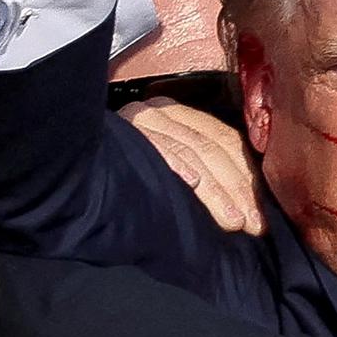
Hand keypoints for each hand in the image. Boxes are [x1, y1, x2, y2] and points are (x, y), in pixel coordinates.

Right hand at [121, 98, 265, 233]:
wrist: (77, 167)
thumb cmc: (132, 173)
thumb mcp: (176, 165)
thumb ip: (206, 170)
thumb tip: (247, 204)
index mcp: (183, 116)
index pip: (226, 142)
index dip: (247, 179)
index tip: (259, 216)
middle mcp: (164, 112)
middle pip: (213, 149)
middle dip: (237, 190)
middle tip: (252, 225)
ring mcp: (144, 119)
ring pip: (193, 151)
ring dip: (215, 190)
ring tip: (233, 220)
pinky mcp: (126, 131)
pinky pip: (158, 147)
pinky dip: (177, 165)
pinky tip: (190, 182)